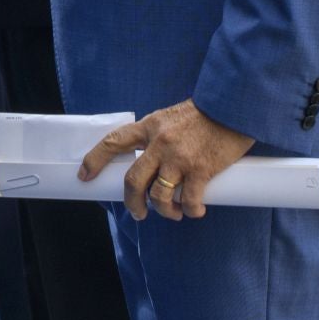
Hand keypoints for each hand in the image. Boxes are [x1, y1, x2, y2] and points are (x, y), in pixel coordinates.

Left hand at [80, 100, 254, 221]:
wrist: (234, 106)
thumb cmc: (205, 114)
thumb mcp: (171, 118)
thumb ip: (158, 136)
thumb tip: (149, 162)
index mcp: (150, 126)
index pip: (114, 142)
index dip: (95, 159)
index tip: (85, 175)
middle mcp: (160, 143)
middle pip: (133, 180)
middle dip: (132, 202)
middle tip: (138, 213)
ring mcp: (179, 158)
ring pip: (159, 196)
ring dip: (164, 211)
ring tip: (174, 213)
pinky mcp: (201, 170)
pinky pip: (190, 200)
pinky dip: (192, 210)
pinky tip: (195, 210)